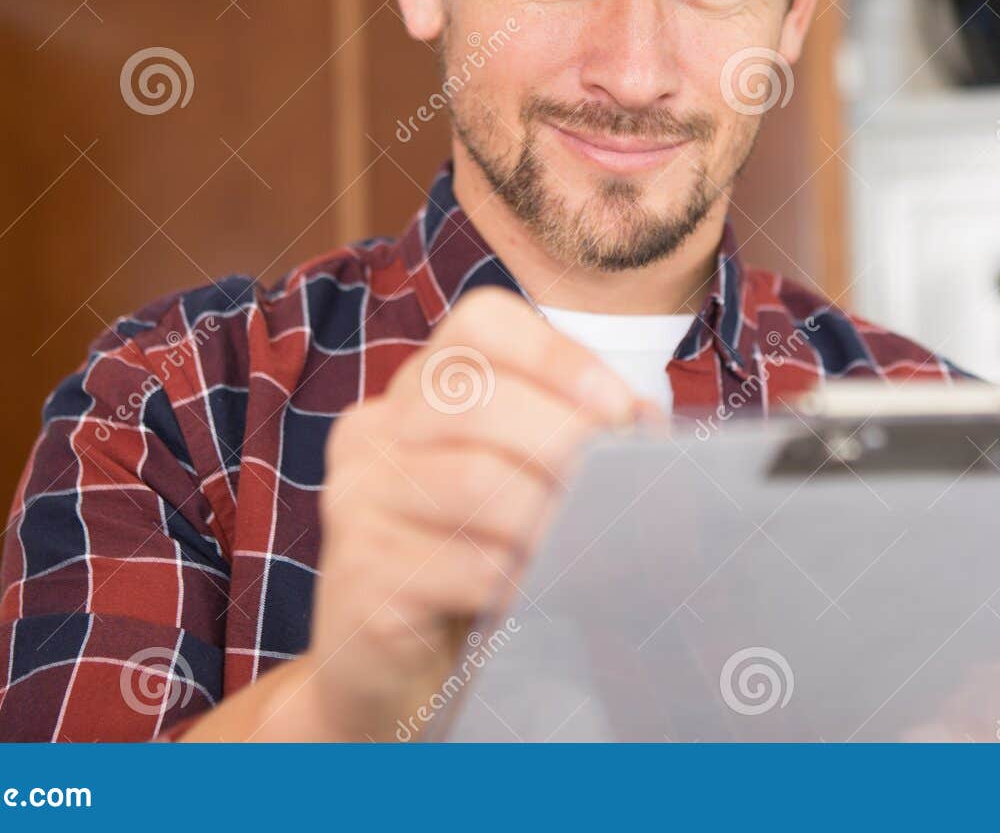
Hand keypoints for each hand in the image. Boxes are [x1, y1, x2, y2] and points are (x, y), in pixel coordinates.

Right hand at [296, 287, 639, 740]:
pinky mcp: (358, 576)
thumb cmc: (474, 565)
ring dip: (549, 520)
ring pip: (475, 483)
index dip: (559, 355)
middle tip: (617, 489)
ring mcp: (354, 501)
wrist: (387, 676)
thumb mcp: (522, 486)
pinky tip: (532, 598)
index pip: (479, 324)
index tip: (618, 410)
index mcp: (419, 390)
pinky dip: (517, 583)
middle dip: (565, 442)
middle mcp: (374, 431)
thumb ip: (574, 441)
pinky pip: (461, 566)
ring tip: (580, 550)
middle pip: (476, 398)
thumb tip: (645, 424)